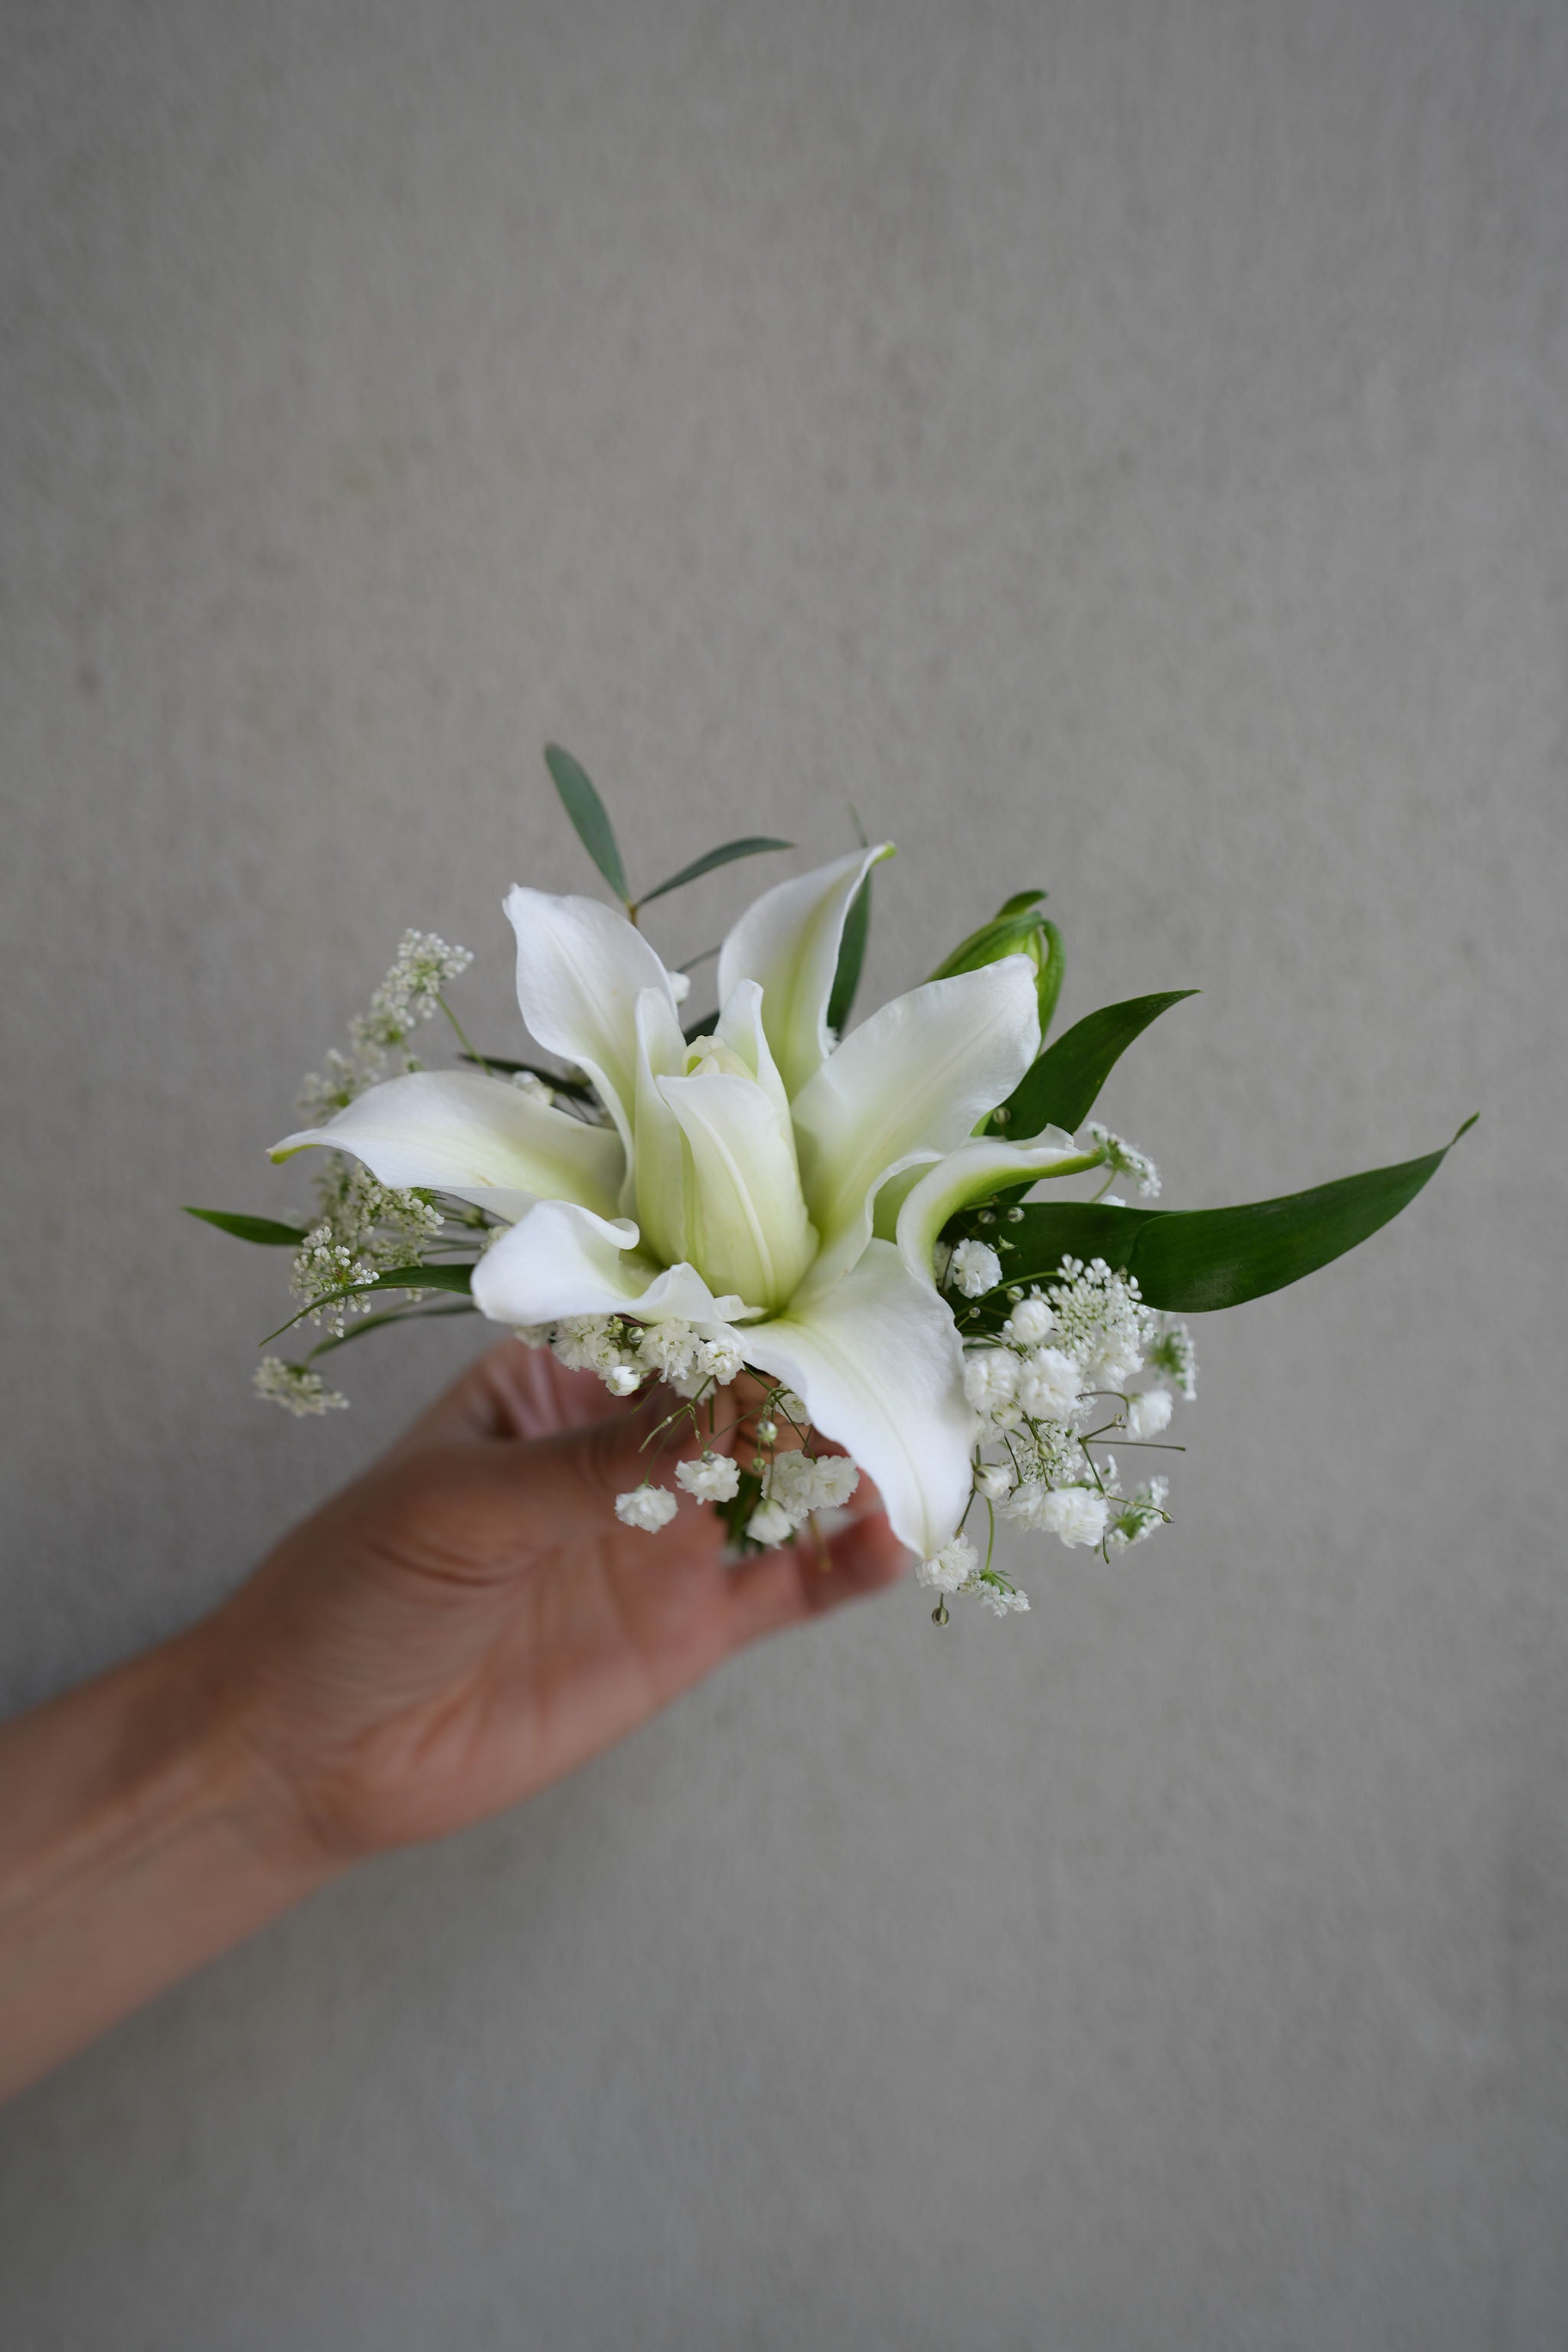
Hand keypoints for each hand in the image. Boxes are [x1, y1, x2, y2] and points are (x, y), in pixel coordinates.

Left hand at [203, 1339, 904, 1868]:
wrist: (312, 1752)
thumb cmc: (353, 1590)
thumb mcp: (462, 1505)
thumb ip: (593, 1466)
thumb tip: (719, 1406)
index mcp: (560, 1371)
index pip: (672, 1317)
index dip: (750, 1295)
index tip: (832, 1276)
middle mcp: (628, 1441)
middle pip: (750, 1390)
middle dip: (826, 1370)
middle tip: (902, 1351)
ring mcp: (668, 1534)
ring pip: (790, 1478)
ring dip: (856, 1455)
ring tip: (920, 1435)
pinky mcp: (692, 1627)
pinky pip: (793, 1586)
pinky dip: (851, 1562)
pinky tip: (898, 1541)